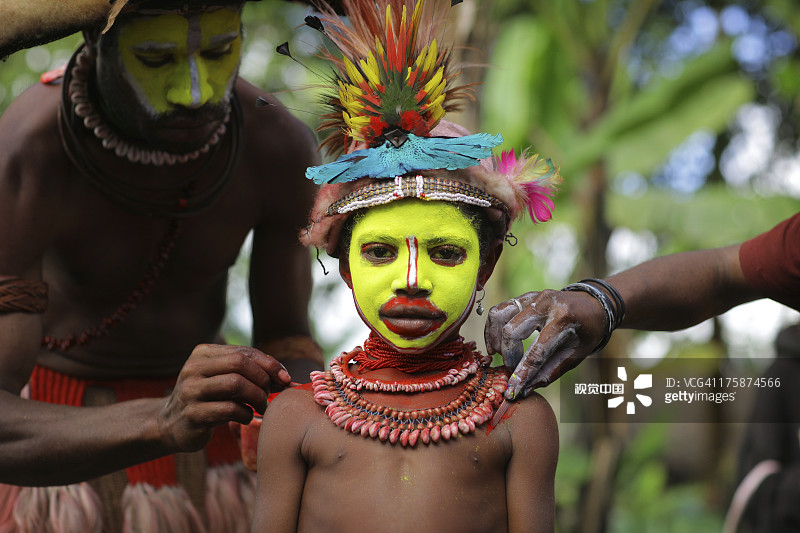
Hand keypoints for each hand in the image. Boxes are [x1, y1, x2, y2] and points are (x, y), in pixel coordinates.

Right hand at [158, 344, 290, 451]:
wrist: (171, 425)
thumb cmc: (208, 399)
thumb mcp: (222, 378)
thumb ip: (248, 371)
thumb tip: (285, 377)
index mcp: (202, 353)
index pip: (244, 351)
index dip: (269, 364)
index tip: (285, 378)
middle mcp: (193, 368)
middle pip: (240, 364)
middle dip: (263, 379)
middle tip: (270, 394)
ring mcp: (190, 391)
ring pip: (235, 384)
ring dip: (257, 397)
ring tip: (261, 406)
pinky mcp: (192, 414)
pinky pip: (229, 409)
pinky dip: (246, 414)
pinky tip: (247, 418)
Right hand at [484, 290, 605, 398]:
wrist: (594, 305)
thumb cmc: (587, 333)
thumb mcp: (576, 355)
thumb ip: (551, 372)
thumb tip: (525, 389)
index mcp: (564, 319)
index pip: (536, 351)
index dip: (522, 373)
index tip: (512, 391)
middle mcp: (545, 303)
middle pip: (511, 330)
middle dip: (508, 356)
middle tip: (511, 370)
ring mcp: (532, 296)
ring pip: (499, 316)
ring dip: (495, 340)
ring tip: (499, 355)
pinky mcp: (524, 296)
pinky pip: (500, 309)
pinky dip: (492, 328)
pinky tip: (496, 343)